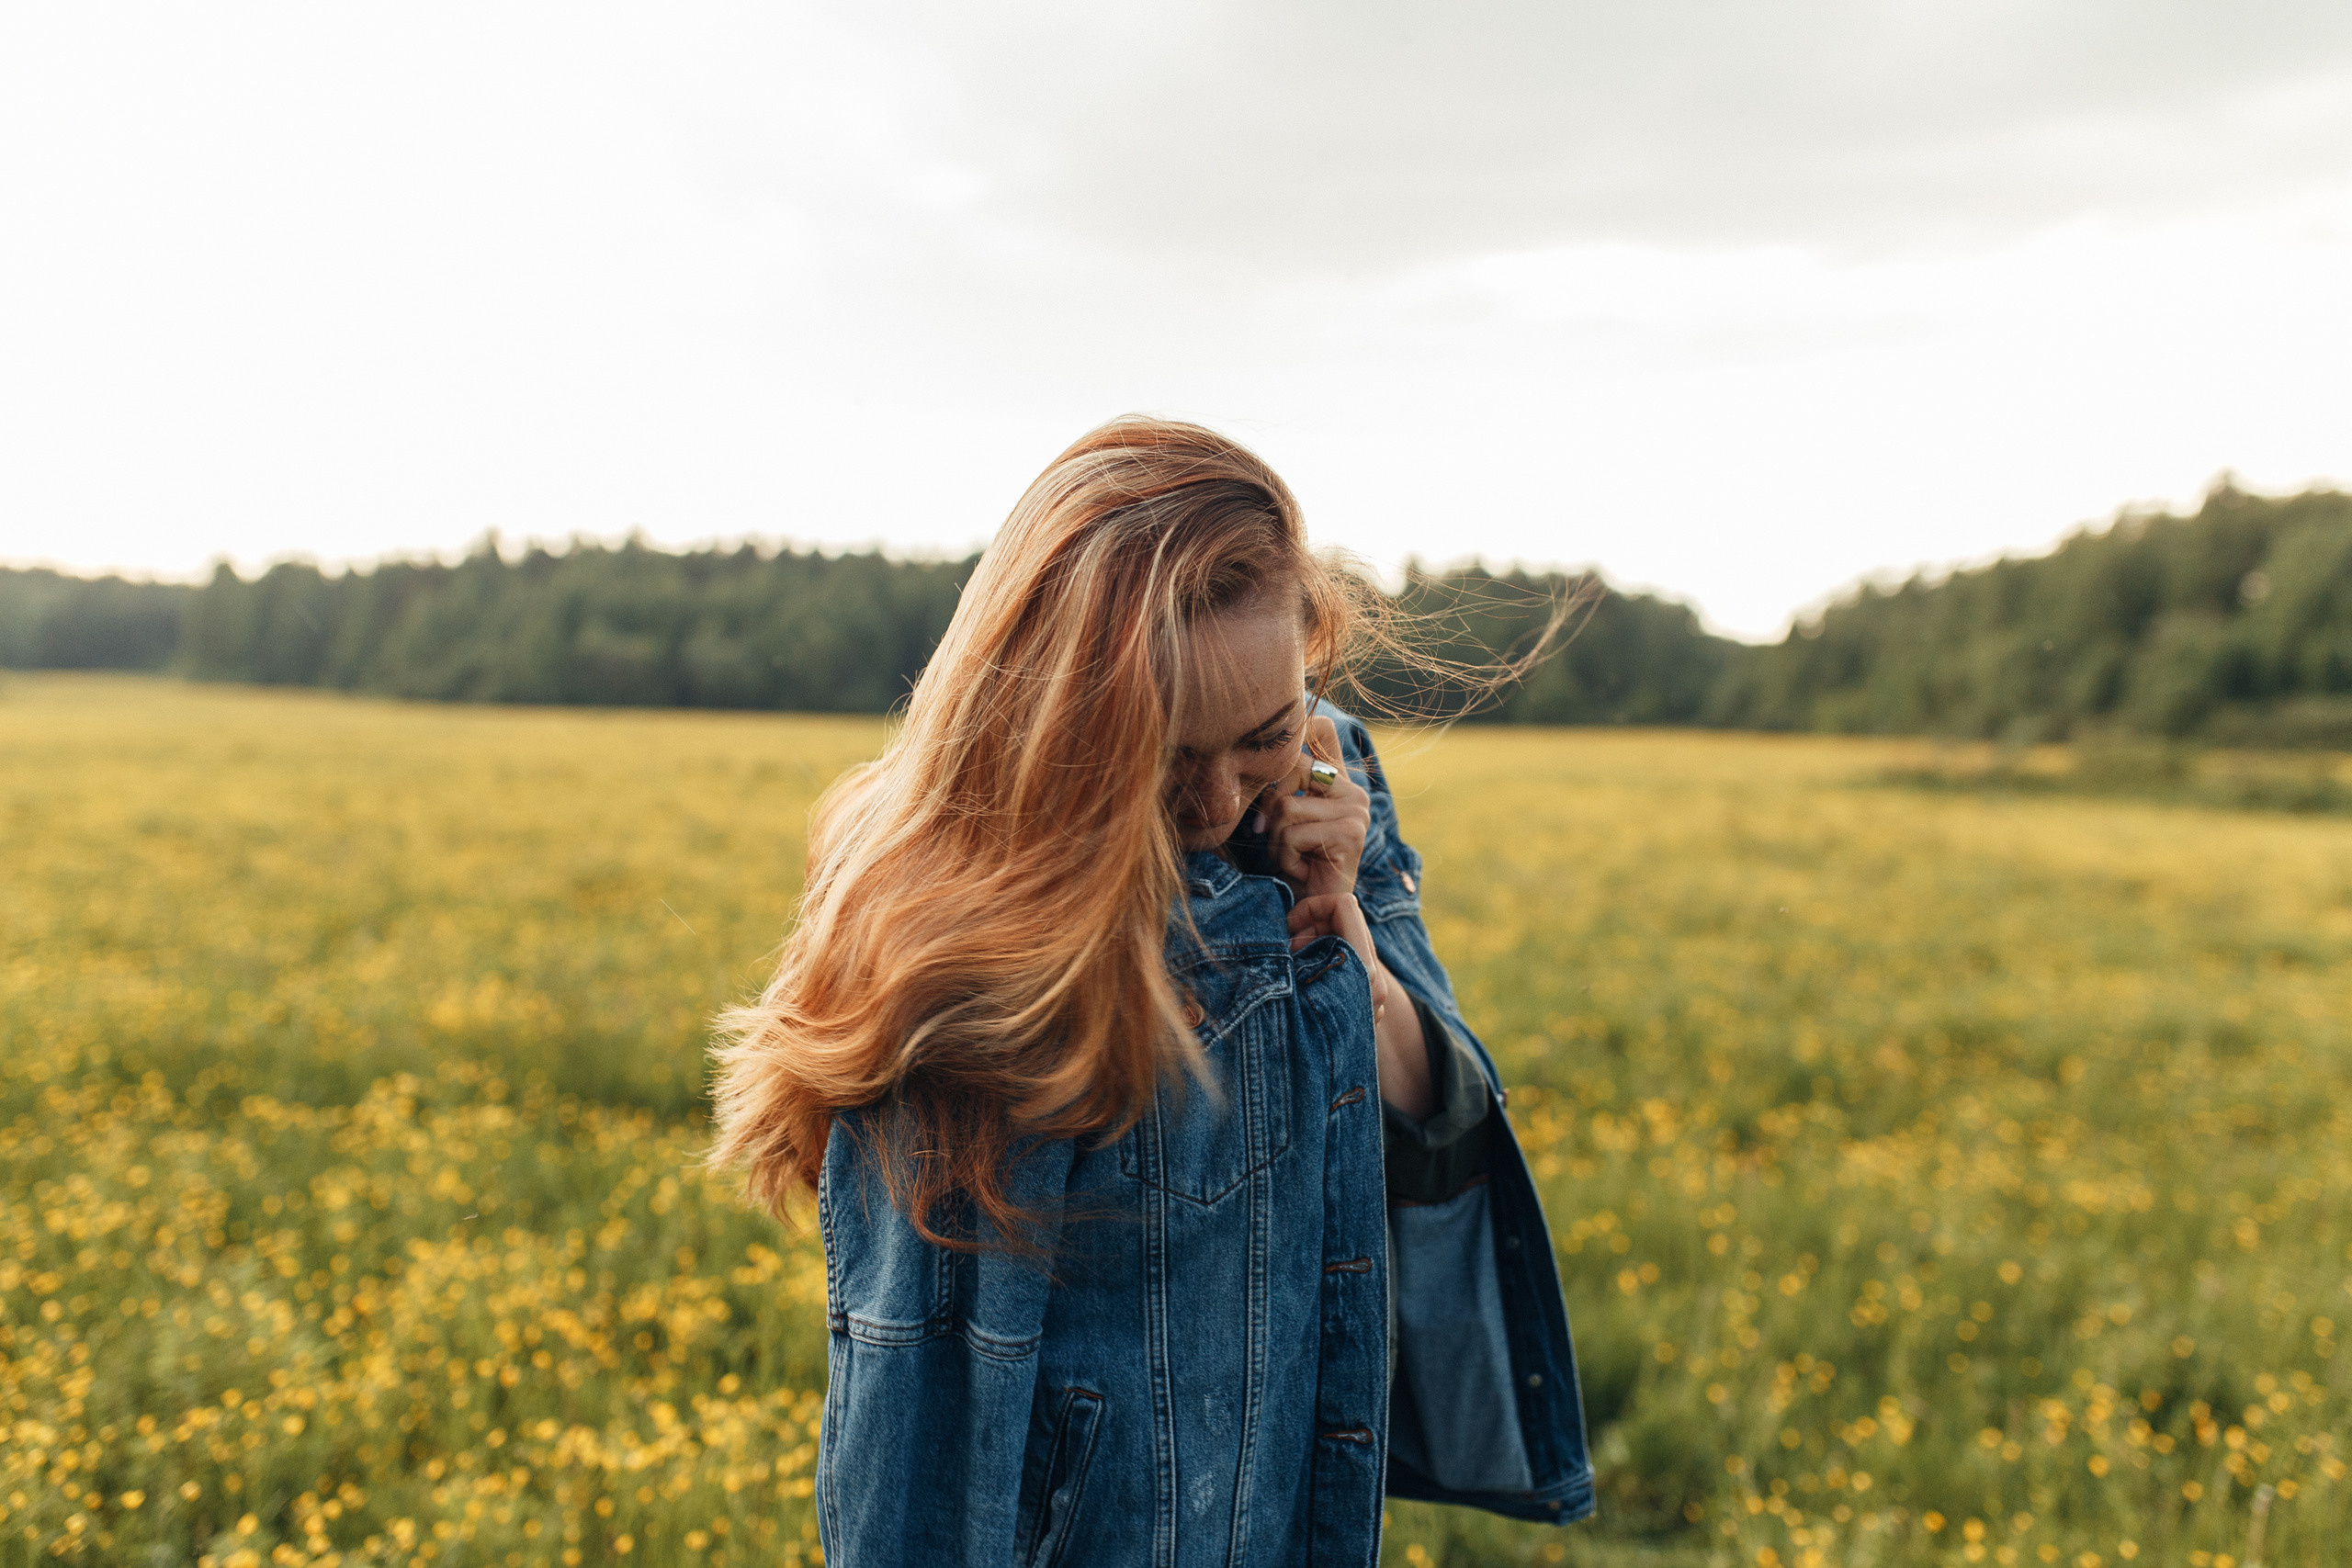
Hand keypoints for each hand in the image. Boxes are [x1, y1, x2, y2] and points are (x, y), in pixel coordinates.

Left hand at [1256, 714, 1370, 899]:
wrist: (1315, 909)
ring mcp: (1356, 810)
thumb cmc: (1293, 861)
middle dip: (1269, 805)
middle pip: (1292, 764)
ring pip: (1286, 807)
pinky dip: (1285, 857)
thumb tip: (1246, 746)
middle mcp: (1354, 789)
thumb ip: (1279, 784)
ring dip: (1276, 840)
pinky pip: (1293, 834)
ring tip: (1289, 856)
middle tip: (1268, 832)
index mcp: (1339, 779)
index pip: (1321, 727)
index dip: (1297, 731)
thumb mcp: (1281, 815)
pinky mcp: (1351, 834)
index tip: (1276, 760)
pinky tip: (1300, 868)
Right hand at [1285, 891, 1390, 1025]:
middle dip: (1312, 924)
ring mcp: (1373, 986)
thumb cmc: (1301, 1031)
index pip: (1344, 905)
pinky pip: (1347, 958)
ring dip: (1315, 941)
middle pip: (1345, 918)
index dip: (1312, 908)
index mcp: (1360, 966)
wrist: (1323, 1078)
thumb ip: (1294, 955)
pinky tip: (1307, 979)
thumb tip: (1284, 929)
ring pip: (1345, 938)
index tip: (1288, 929)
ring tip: (1295, 965)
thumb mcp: (1292, 987)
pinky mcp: (1367, 995)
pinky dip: (1324, 957)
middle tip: (1289, 949)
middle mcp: (1372, 975)